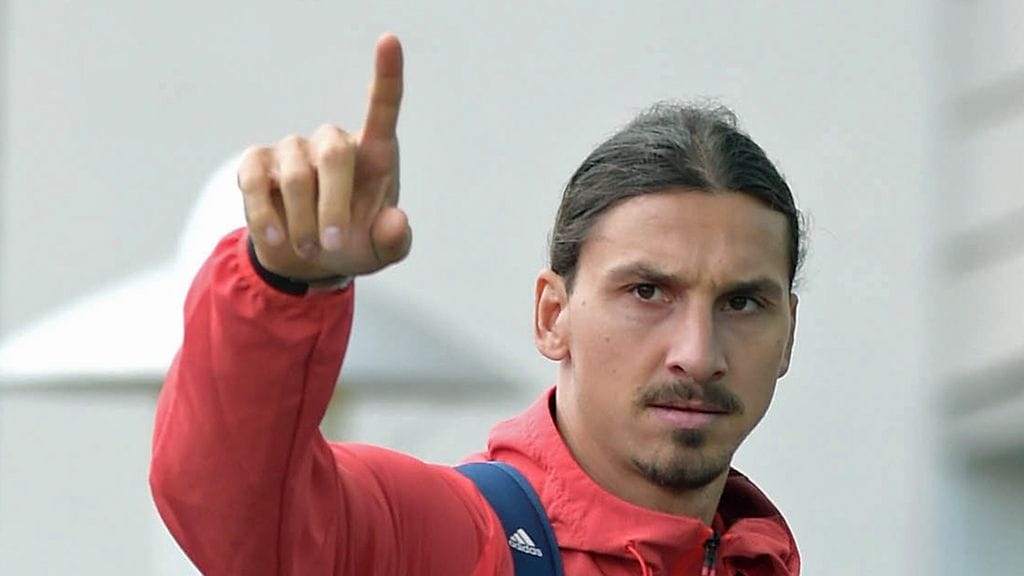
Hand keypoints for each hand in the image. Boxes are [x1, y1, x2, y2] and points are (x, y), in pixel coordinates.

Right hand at [237, 34, 410, 280]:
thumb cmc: (354, 245)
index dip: (387, 74)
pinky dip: (265, 215)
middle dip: (334, 206)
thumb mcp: (381, 252)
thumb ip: (395, 240)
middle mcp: (332, 142)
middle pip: (335, 153)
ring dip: (303, 222)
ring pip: (297, 177)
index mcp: (373, 155)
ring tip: (310, 249)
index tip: (389, 40)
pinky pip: (255, 181)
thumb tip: (396, 221)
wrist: (306, 261)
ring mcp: (292, 150)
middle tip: (334, 245)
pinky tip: (276, 237)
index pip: (382, 107)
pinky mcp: (257, 164)